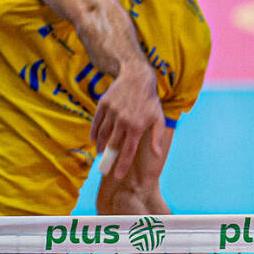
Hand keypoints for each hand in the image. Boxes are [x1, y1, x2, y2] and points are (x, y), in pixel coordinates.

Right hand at [92, 64, 162, 178]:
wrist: (136, 77)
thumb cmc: (149, 101)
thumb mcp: (158, 118)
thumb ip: (157, 137)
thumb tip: (157, 154)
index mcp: (137, 127)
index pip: (128, 151)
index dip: (122, 165)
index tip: (117, 176)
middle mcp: (123, 121)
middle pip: (112, 145)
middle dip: (108, 160)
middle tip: (104, 170)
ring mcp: (112, 112)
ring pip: (103, 134)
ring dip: (101, 146)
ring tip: (101, 154)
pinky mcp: (103, 105)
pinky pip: (96, 122)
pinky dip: (94, 133)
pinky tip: (95, 140)